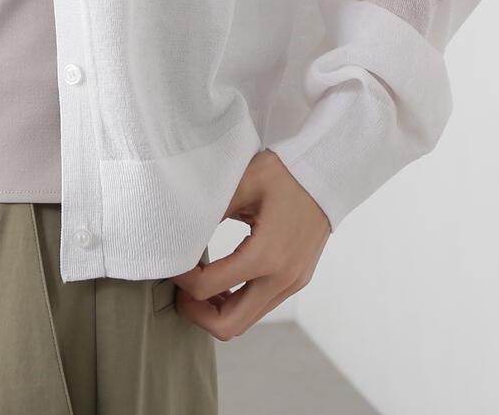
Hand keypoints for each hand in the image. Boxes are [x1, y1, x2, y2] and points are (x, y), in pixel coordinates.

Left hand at [167, 147, 330, 339]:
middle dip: (197, 314)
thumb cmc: (285, 172)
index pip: (210, 287)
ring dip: (218, 311)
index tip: (171, 264)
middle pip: (230, 325)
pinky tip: (223, 281)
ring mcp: (292, 283)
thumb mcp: (243, 182)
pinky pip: (261, 307)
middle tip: (181, 292)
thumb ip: (212, 209)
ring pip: (246, 321)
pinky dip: (237, 303)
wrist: (327, 174)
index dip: (182, 281)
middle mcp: (281, 277)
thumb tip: (181, 233)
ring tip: (198, 286)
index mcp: (265, 254)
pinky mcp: (296, 280)